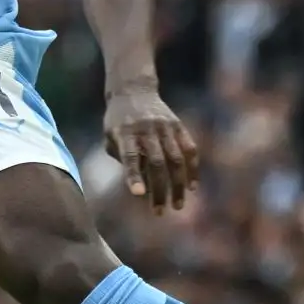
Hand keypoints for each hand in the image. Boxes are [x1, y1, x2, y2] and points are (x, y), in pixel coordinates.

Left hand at [103, 83, 199, 214]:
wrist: (133, 91)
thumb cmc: (118, 121)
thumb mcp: (110, 136)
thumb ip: (122, 158)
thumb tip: (141, 186)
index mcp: (124, 132)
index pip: (130, 155)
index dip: (134, 175)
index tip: (138, 194)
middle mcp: (146, 129)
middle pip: (156, 162)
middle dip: (159, 190)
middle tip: (159, 212)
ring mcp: (164, 127)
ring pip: (176, 159)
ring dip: (178, 185)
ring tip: (177, 205)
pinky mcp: (178, 125)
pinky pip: (190, 149)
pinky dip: (192, 169)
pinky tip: (192, 187)